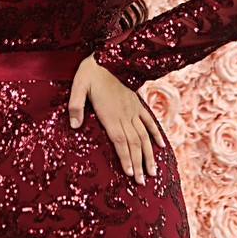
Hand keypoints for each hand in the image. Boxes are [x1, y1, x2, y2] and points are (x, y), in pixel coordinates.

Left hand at [68, 54, 162, 183]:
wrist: (107, 55)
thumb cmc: (90, 72)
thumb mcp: (78, 86)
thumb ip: (75, 106)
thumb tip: (75, 126)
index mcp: (110, 113)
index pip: (120, 140)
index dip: (126, 157)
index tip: (130, 174)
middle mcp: (124, 114)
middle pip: (134, 143)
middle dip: (138, 163)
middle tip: (142, 182)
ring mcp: (133, 109)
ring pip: (144, 135)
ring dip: (148, 154)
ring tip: (152, 172)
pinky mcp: (137, 103)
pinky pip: (149, 120)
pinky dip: (155, 133)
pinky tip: (161, 146)